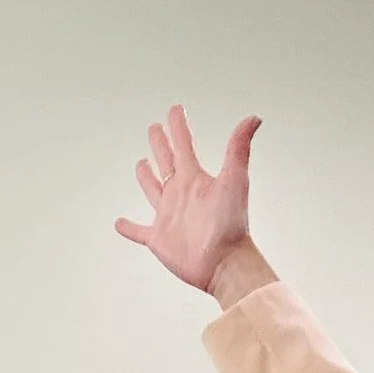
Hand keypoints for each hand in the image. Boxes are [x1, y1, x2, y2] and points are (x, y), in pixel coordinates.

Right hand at [115, 103, 269, 301]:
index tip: (175, 110)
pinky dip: (128, 228)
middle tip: (155, 128)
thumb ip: (238, 148)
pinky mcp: (159, 239)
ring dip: (146, 177)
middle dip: (160, 144)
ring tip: (141, 164)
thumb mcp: (235, 180)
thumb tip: (254, 118)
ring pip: (153, 191)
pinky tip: (119, 223)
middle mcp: (181, 194)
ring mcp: (168, 216)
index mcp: (195, 179)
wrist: (225, 263)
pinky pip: (139, 231)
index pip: (184, 146)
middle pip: (167, 162)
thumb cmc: (232, 225)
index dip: (178, 127)